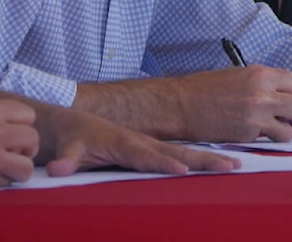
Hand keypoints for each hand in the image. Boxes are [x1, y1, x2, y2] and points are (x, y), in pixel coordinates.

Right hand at [0, 98, 39, 188]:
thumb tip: (20, 122)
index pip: (29, 115)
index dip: (22, 125)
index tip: (12, 132)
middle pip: (33, 137)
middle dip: (24, 146)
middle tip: (9, 151)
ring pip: (28, 163)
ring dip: (18, 165)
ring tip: (2, 165)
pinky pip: (10, 181)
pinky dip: (4, 180)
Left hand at [41, 111, 241, 177]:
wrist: (77, 121)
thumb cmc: (74, 136)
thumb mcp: (68, 148)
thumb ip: (66, 160)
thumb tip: (56, 170)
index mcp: (124, 143)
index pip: (146, 156)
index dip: (163, 164)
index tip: (183, 170)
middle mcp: (143, 143)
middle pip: (177, 152)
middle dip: (203, 159)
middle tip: (229, 165)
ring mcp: (151, 146)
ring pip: (185, 152)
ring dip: (210, 158)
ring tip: (236, 164)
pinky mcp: (154, 150)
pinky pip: (182, 155)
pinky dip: (203, 158)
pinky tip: (223, 163)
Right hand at [174, 66, 291, 141]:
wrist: (180, 105)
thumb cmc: (205, 88)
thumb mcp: (237, 74)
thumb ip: (261, 82)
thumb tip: (279, 90)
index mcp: (260, 75)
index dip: (289, 91)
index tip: (280, 95)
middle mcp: (262, 96)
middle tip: (278, 113)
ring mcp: (256, 118)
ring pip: (289, 131)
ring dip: (280, 129)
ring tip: (266, 126)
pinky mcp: (247, 136)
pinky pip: (266, 139)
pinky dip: (260, 137)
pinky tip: (245, 129)